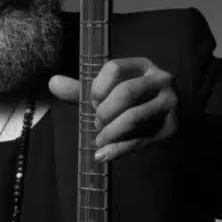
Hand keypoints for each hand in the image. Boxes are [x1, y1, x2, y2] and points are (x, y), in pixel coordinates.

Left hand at [48, 57, 178, 162]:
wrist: (165, 119)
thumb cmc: (131, 102)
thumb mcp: (109, 92)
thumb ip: (81, 89)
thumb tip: (52, 82)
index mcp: (143, 65)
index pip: (114, 68)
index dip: (97, 86)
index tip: (92, 101)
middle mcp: (161, 80)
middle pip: (126, 92)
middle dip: (104, 112)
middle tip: (96, 123)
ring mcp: (169, 104)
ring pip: (133, 118)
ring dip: (109, 132)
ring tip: (98, 140)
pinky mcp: (170, 128)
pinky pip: (140, 140)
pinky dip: (117, 150)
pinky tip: (102, 156)